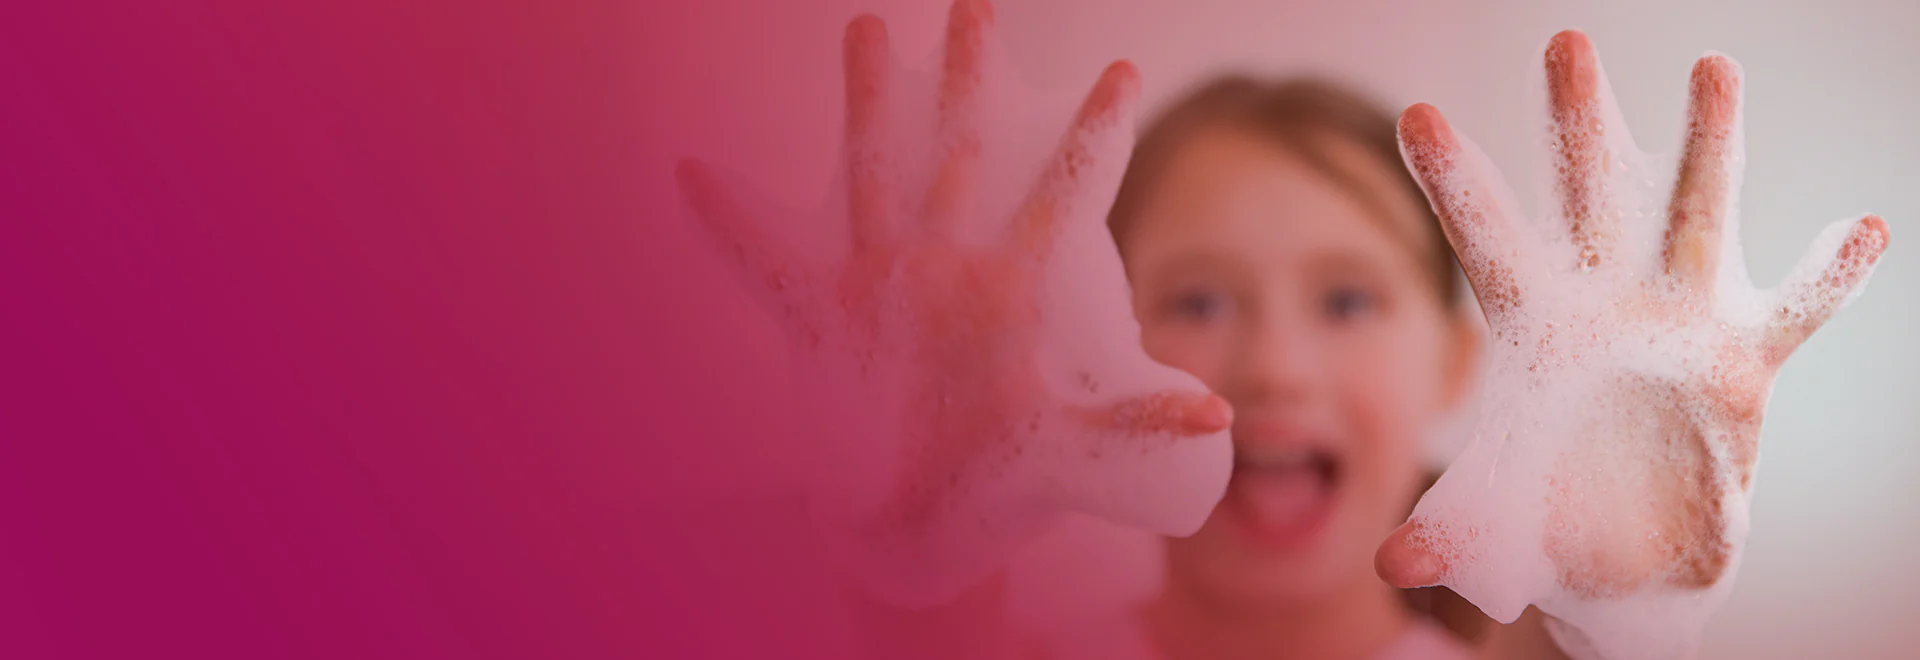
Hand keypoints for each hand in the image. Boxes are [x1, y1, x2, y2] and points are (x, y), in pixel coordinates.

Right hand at [676, 0, 1230, 606]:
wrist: (924, 520)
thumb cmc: (1002, 476)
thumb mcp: (1073, 445)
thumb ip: (1138, 421)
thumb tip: (1224, 420)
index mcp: (1008, 286)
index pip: (1065, 190)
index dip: (1096, 132)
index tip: (1123, 69)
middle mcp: (945, 267)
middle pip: (962, 149)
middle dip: (970, 74)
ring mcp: (883, 284)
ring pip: (872, 172)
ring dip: (865, 104)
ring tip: (865, 27)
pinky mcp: (825, 316)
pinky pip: (767, 264)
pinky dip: (729, 221)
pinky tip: (693, 170)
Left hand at [1374, 29, 1887, 652]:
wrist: (1622, 557)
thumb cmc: (1541, 524)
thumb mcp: (1490, 529)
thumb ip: (1448, 536)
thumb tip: (1396, 568)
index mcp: (1532, 329)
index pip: (1486, 244)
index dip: (1455, 184)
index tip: (1420, 114)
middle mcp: (1604, 303)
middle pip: (1589, 197)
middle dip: (1579, 123)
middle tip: (1564, 40)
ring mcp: (1678, 319)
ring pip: (1697, 216)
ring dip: (1709, 146)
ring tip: (1712, 66)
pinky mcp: (1743, 358)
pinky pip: (1796, 310)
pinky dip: (1832, 276)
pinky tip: (1865, 227)